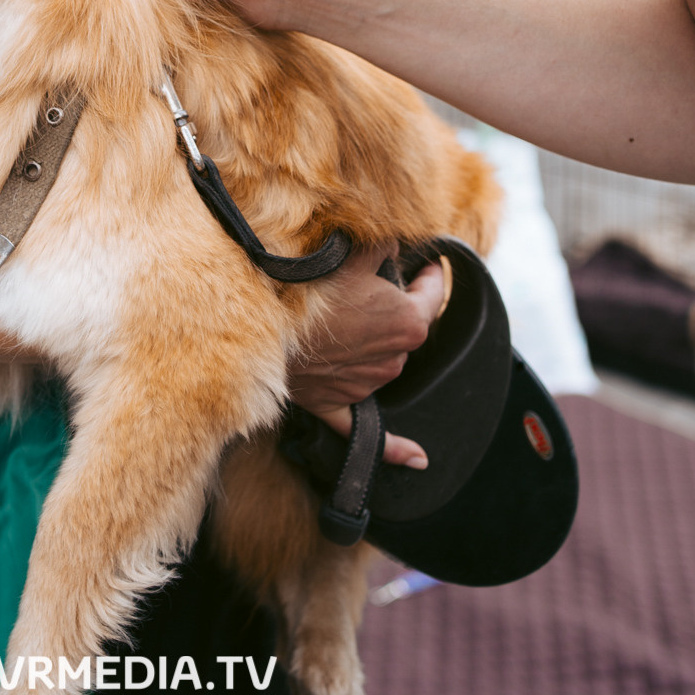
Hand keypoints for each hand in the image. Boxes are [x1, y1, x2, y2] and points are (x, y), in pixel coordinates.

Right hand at [287, 239, 446, 467]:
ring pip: (382, 359)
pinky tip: (419, 459)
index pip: (433, 293)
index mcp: (407, 323)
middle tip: (368, 282)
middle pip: (404, 326)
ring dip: (372, 340)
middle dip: (392, 305)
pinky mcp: (337, 404)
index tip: (428, 260)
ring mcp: (366, 385)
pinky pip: (366, 427)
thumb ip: (383, 241)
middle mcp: (394, 359)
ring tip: (343, 314)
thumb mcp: (353, 252)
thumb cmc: (309, 291)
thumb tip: (396, 236)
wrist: (261, 330)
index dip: (430, 272)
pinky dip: (396, 445)